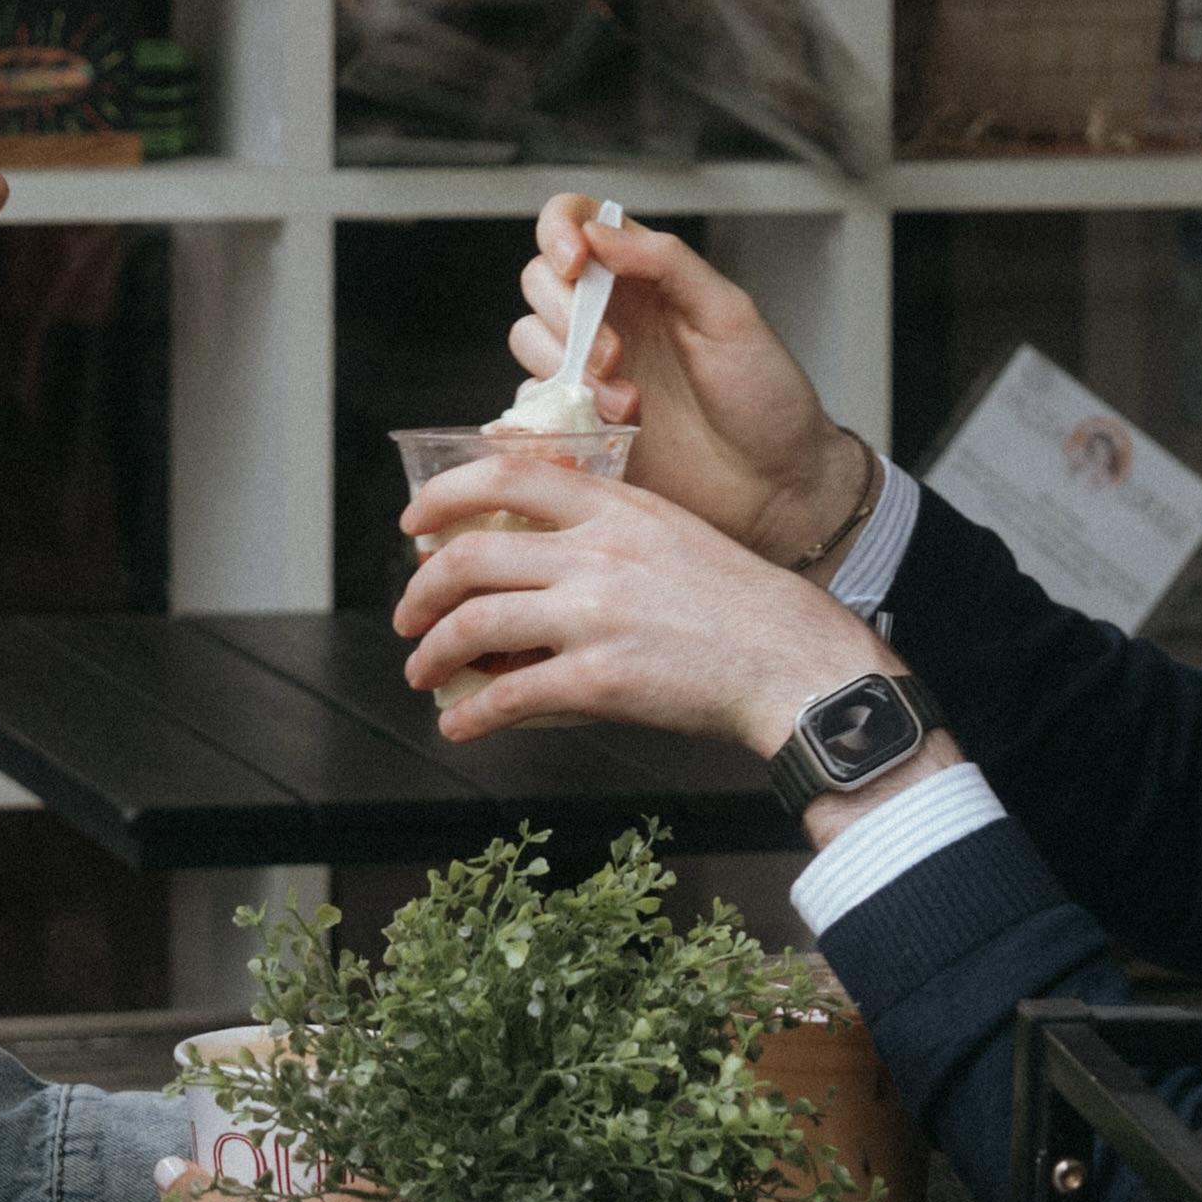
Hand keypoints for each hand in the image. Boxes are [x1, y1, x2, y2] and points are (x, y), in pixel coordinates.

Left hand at [393, 448, 911, 757]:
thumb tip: (533, 547)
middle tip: (409, 616)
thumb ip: (606, 527)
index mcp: (615, 508)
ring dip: (432, 654)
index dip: (444, 494)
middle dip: (421, 591)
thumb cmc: (740, 604)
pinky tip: (461, 727)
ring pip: (474, 625)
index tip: (415, 521)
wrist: (792, 661)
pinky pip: (508, 697)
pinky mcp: (600, 680)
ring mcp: (595, 616)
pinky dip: (471, 716)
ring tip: (424, 672)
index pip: (506, 475)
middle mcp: (597, 553)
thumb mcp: (672, 531)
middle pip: (469, 556)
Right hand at [510, 197, 864, 564]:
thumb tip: (601, 232)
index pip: (576, 223)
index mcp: (645, 278)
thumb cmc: (767, 400)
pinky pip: (531, 404)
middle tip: (616, 356)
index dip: (560, 230)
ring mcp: (588, 370)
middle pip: (539, 281)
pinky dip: (556, 412)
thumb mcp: (730, 315)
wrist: (774, 487)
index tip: (576, 264)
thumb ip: (668, 262)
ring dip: (569, 369)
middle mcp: (609, 316)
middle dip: (565, 314)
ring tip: (629, 406)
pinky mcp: (576, 423)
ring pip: (529, 340)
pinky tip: (606, 428)